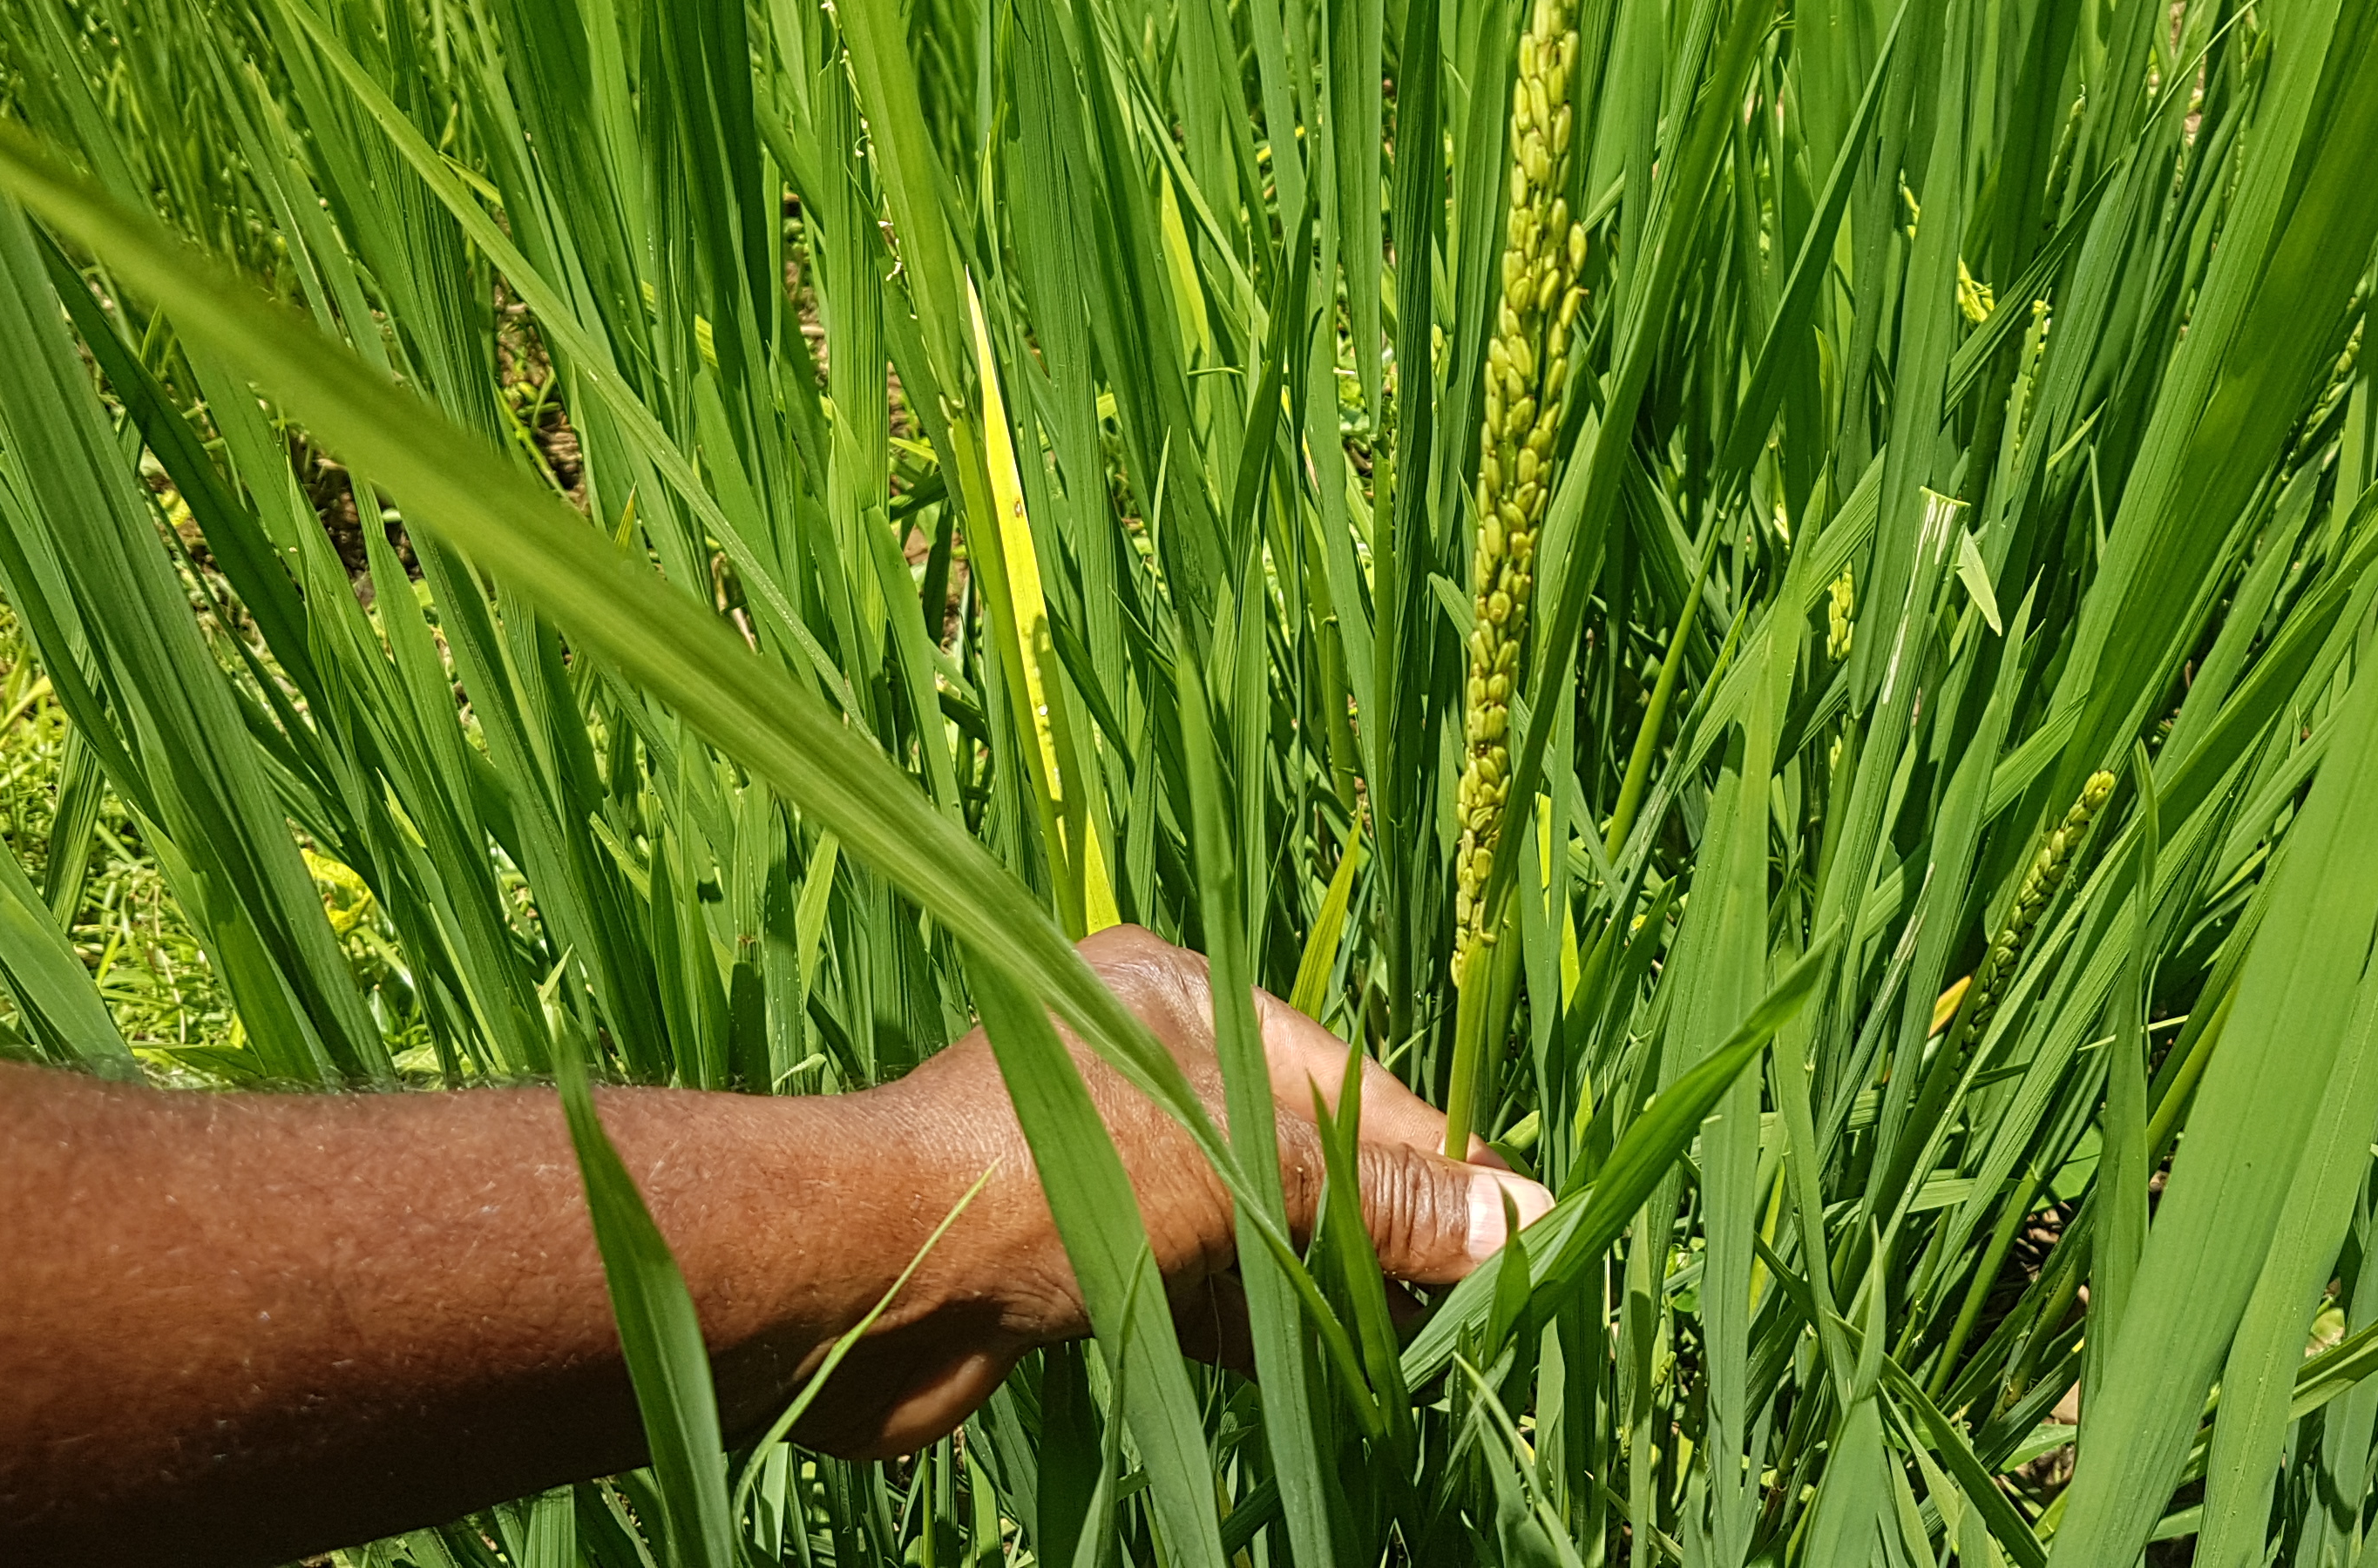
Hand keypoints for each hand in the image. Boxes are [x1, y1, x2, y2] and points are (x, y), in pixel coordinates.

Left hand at [794, 925, 1552, 1454]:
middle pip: (1306, 1155)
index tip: (1517, 1241)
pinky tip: (1330, 1381)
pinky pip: (1199, 1286)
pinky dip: (1261, 1329)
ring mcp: (1106, 1163)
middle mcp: (1144, 1064)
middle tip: (1482, 1312)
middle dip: (1388, 1232)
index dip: (1436, 1167)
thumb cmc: (1044, 1178)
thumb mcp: (1239, 1177)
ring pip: (1254, 1229)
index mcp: (1179, 995)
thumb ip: (1379, 1203)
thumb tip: (1521, 1219)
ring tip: (1425, 1356)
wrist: (856, 1282)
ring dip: (1330, 1291)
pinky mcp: (1075, 1257)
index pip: (1346, 1083)